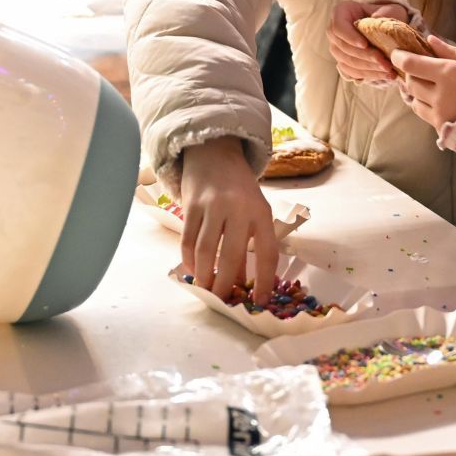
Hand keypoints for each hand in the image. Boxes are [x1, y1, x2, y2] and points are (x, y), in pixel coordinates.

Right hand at [179, 138, 279, 304]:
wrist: (214, 153)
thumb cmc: (239, 189)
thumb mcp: (254, 211)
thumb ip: (250, 243)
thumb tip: (238, 283)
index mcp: (261, 212)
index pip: (267, 253)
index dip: (264, 281)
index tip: (259, 302)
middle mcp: (238, 208)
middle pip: (232, 256)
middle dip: (225, 285)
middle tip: (222, 301)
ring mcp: (212, 206)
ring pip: (206, 250)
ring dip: (204, 276)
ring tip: (205, 290)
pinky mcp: (191, 205)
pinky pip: (187, 240)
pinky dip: (189, 260)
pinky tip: (193, 270)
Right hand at [328, 0, 409, 85]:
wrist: (384, 27)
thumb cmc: (385, 14)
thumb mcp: (389, 9)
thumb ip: (385, 12)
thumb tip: (377, 20)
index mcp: (340, 13)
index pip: (338, 27)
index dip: (350, 37)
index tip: (365, 44)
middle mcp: (334, 33)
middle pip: (344, 48)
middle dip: (365, 56)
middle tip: (384, 61)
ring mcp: (337, 50)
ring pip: (348, 62)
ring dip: (369, 68)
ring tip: (388, 70)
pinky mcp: (344, 63)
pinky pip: (353, 73)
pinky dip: (369, 75)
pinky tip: (385, 75)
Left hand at [390, 34, 455, 129]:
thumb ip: (453, 53)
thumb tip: (431, 40)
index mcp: (450, 75)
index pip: (411, 65)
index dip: (400, 57)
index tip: (398, 53)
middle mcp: (440, 97)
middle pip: (410, 83)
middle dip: (412, 74)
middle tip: (422, 68)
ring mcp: (441, 117)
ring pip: (414, 101)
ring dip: (418, 91)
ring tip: (433, 85)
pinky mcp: (445, 133)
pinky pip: (426, 116)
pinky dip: (427, 106)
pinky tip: (442, 101)